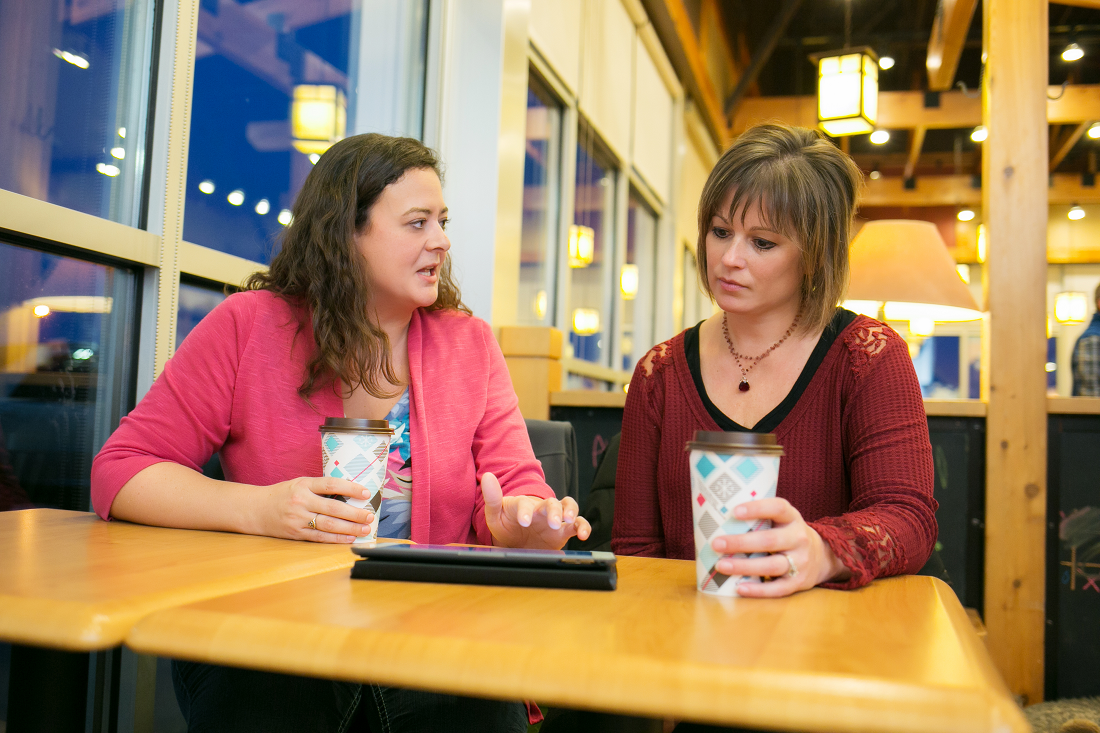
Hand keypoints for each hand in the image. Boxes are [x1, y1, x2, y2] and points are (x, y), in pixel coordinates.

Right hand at [255, 476, 375, 542]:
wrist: (256, 509)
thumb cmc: (282, 495)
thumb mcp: (299, 484)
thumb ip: (320, 488)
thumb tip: (349, 493)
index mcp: (303, 485)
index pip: (331, 484)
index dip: (350, 488)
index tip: (365, 493)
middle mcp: (301, 501)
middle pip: (333, 508)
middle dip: (354, 513)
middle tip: (369, 516)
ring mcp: (298, 519)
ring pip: (328, 525)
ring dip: (349, 528)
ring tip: (364, 529)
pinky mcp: (296, 533)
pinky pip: (319, 537)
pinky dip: (336, 539)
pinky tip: (349, 538)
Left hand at [480, 472, 591, 549]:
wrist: (516, 542)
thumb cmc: (506, 525)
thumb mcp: (495, 515)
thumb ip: (492, 498)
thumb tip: (487, 476)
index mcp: (523, 504)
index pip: (525, 503)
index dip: (526, 511)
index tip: (524, 522)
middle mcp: (541, 508)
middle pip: (551, 503)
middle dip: (554, 511)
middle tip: (553, 523)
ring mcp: (554, 518)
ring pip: (568, 507)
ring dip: (571, 512)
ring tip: (570, 521)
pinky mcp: (564, 530)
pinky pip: (577, 524)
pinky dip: (583, 527)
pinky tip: (583, 534)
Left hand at [710, 497, 848, 597]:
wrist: (821, 557)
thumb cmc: (787, 534)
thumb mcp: (781, 520)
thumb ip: (759, 517)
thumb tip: (715, 516)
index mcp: (792, 518)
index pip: (777, 508)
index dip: (757, 508)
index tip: (734, 511)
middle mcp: (799, 538)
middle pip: (769, 540)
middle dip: (741, 543)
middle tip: (716, 543)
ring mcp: (800, 562)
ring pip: (772, 565)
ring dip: (744, 566)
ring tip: (721, 565)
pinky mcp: (798, 583)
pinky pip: (777, 588)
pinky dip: (757, 590)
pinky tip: (738, 587)